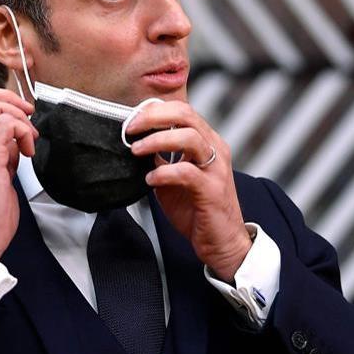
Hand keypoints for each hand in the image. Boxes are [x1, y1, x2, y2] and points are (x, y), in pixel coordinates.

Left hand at [126, 101, 251, 281]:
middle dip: (153, 117)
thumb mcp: (174, 178)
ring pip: (189, 137)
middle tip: (131, 129)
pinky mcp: (212, 189)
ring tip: (137, 151)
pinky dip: (163, 173)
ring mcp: (216, 168)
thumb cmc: (198, 210)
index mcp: (206, 142)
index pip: (182, 111)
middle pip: (185, 115)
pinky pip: (186, 172)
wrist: (222, 242)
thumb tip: (135, 144)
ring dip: (157, 141)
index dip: (154, 111)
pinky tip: (150, 180)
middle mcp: (214, 149)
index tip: (131, 120)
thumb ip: (159, 159)